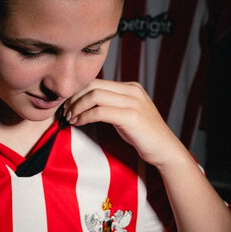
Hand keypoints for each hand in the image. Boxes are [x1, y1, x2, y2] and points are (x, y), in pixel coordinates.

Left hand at [64, 80, 187, 168]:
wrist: (165, 149)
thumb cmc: (142, 135)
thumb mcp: (126, 113)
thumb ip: (111, 104)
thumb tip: (84, 102)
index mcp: (130, 87)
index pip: (97, 82)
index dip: (78, 92)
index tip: (67, 105)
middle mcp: (132, 91)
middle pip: (93, 85)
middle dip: (74, 98)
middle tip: (65, 111)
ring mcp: (133, 102)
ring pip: (95, 95)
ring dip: (77, 107)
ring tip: (70, 118)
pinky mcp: (131, 117)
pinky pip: (100, 111)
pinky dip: (85, 116)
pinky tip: (78, 123)